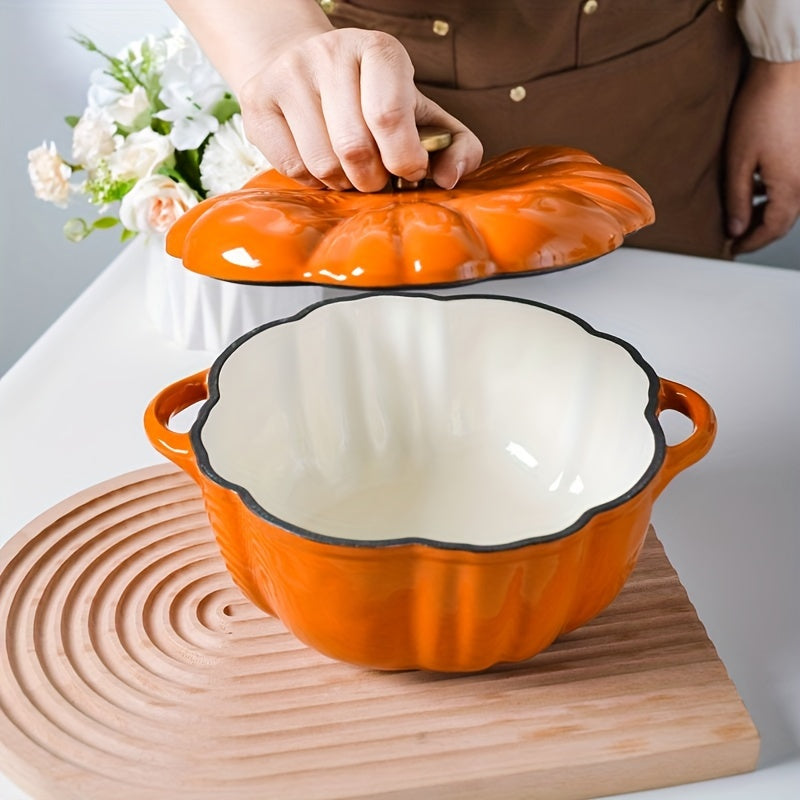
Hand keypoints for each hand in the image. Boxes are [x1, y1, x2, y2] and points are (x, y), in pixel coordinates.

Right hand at [237, 27, 482, 191]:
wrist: (303, 67)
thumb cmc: (373, 100)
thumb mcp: (422, 113)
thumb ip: (456, 145)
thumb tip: (449, 179)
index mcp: (379, 51)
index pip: (390, 116)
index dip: (403, 159)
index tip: (409, 172)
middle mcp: (330, 54)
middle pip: (355, 148)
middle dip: (373, 179)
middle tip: (377, 178)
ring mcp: (289, 75)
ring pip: (323, 162)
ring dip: (343, 183)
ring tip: (350, 172)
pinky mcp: (259, 103)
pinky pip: (293, 168)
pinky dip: (314, 181)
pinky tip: (323, 166)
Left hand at [725, 58, 799, 253]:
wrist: (785, 72)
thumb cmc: (761, 110)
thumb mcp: (738, 162)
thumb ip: (738, 200)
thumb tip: (737, 228)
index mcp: (791, 187)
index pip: (772, 229)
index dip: (751, 243)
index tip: (733, 248)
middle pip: (784, 220)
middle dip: (759, 231)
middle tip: (735, 236)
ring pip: (789, 204)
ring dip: (767, 213)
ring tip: (741, 214)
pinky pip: (793, 185)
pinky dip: (775, 195)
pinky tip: (756, 189)